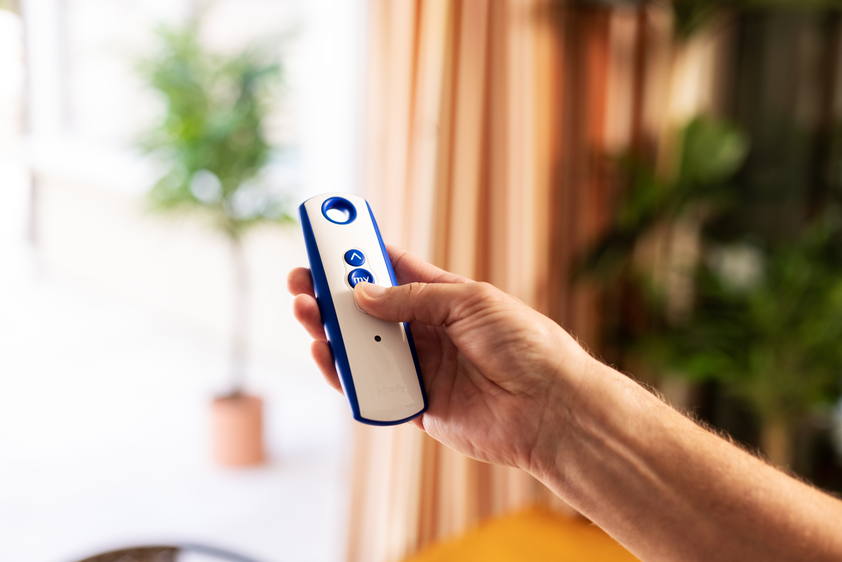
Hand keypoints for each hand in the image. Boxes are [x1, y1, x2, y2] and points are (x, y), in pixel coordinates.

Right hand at [287, 246, 589, 473]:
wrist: (550, 407)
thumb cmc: (526, 344)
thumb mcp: (471, 301)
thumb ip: (415, 298)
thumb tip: (363, 293)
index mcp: (445, 298)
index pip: (394, 271)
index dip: (361, 256)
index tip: (328, 240)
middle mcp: (429, 332)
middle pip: (369, 311)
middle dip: (333, 295)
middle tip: (301, 280)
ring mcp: (422, 369)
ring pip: (363, 349)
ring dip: (331, 331)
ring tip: (306, 312)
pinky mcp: (416, 405)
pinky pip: (371, 389)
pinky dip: (345, 374)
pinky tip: (327, 353)